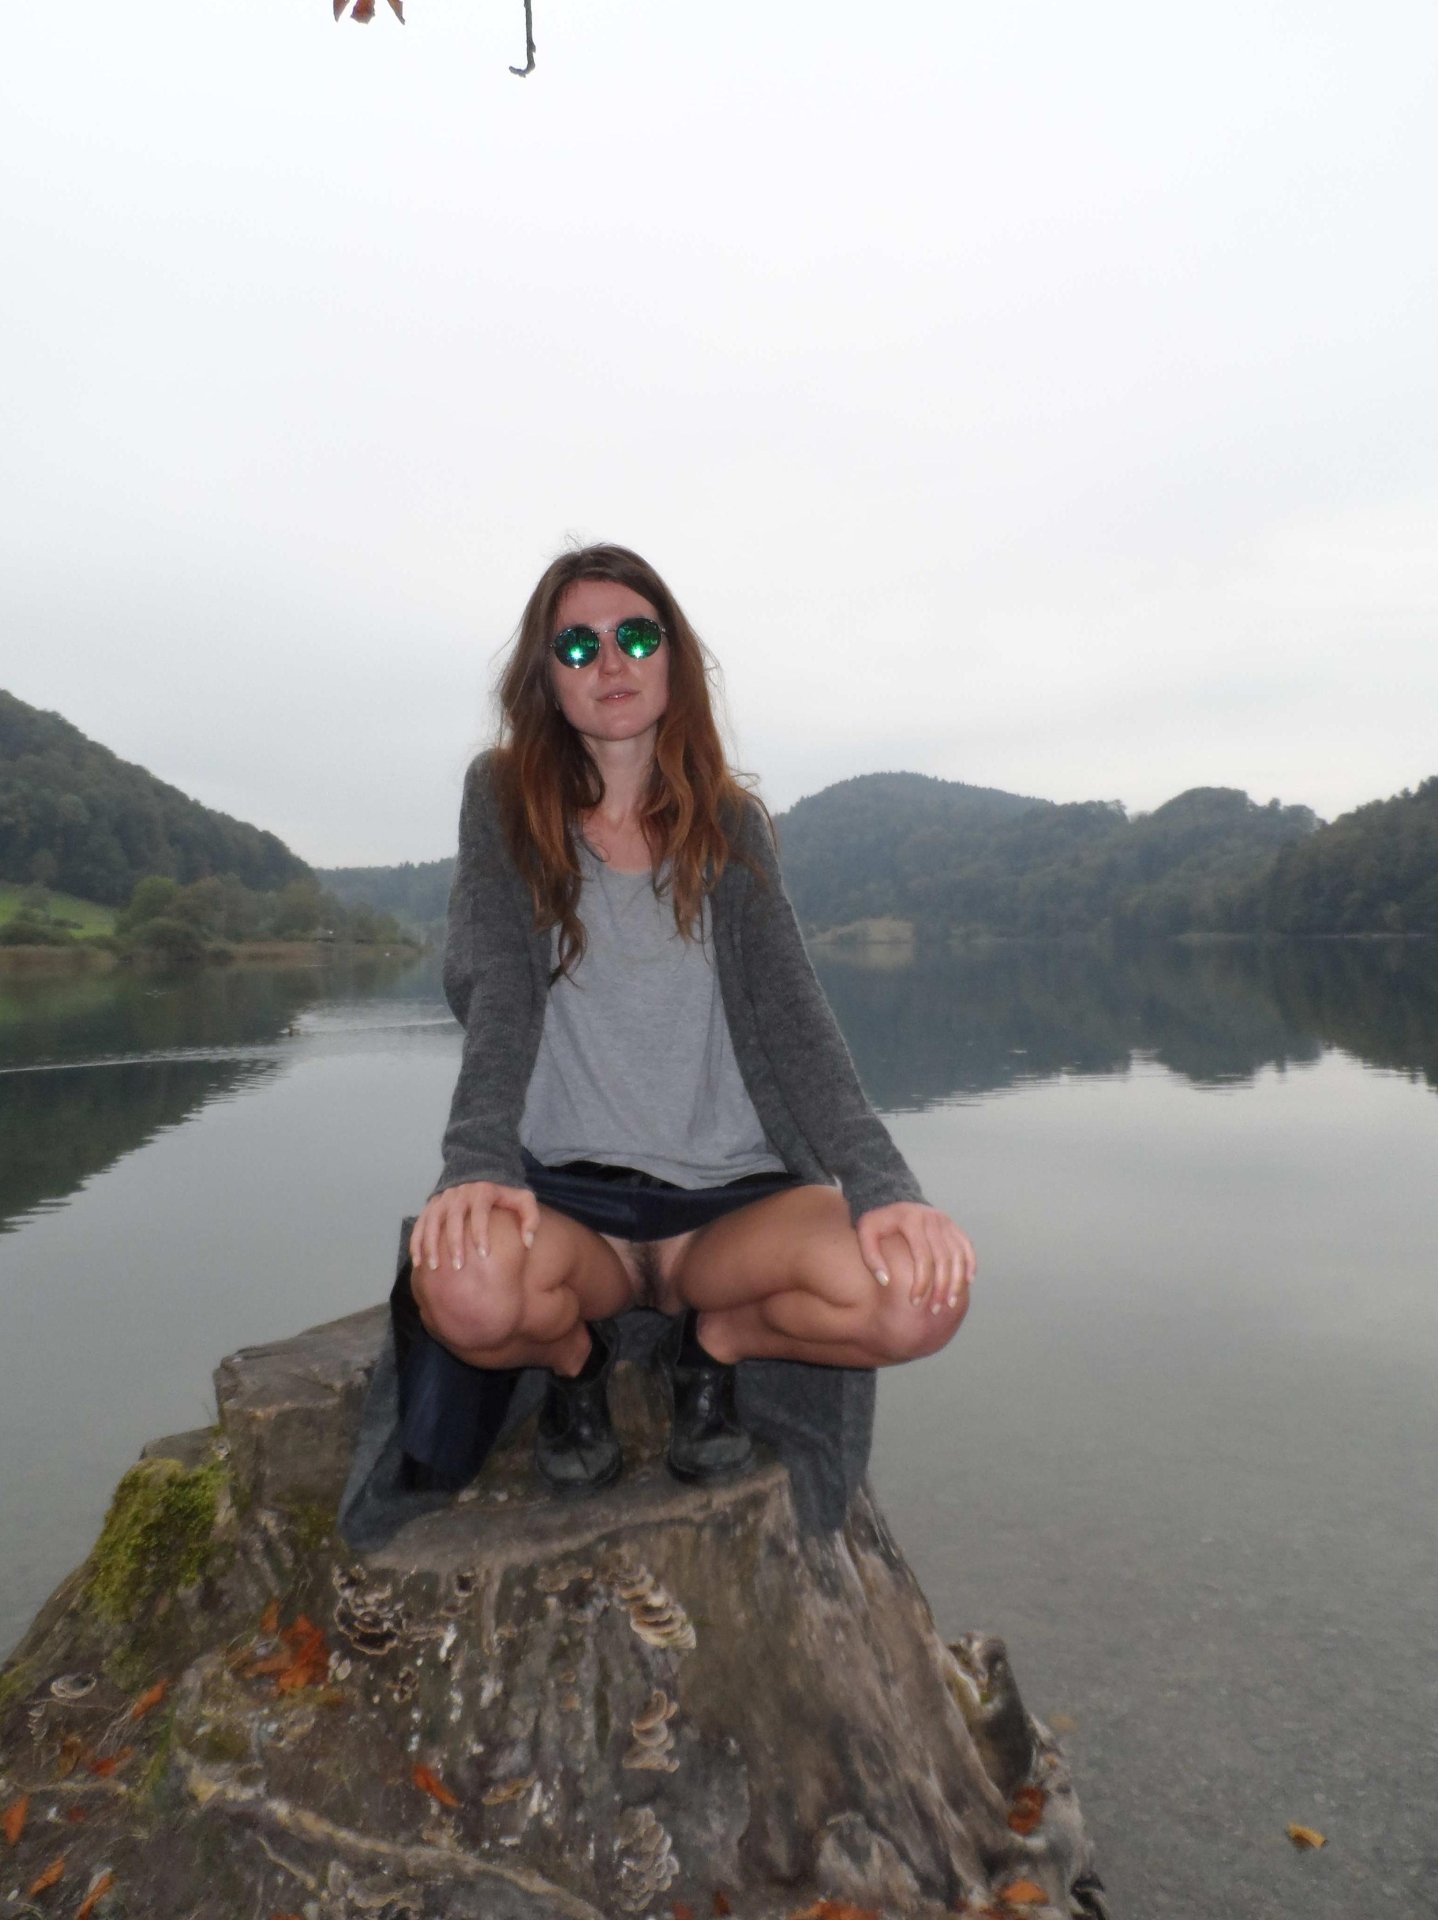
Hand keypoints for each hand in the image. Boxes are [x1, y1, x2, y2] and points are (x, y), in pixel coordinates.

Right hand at [410, 1181, 539, 1273]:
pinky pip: (420, 1224)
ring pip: (432, 1221)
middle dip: (454, 1243)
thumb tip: (528, 1242)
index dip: (481, 1233)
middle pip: (453, 1219)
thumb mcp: (523, 1198)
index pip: (479, 1213)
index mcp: (481, 1191)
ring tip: (434, 1267)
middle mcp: (458, 1193)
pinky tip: (418, 1262)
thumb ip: (530, 1218)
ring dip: (431, 1244)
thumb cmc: (503, 1191)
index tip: (484, 1254)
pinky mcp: (431, 1204)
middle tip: (458, 1267)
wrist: (479, 1167)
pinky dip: (417, 1242)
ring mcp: (442, 1199)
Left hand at [856, 1202, 975, 1312]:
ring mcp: (945, 1221)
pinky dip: (970, 1264)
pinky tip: (968, 1282)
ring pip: (958, 1255)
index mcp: (911, 1220)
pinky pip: (966, 1246)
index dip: (921, 1283)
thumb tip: (885, 1281)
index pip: (922, 1257)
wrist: (892, 1198)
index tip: (914, 1302)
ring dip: (957, 1282)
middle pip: (943, 1259)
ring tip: (951, 1303)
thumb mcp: (865, 1233)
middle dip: (941, 1288)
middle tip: (935, 1309)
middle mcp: (932, 1219)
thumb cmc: (877, 1222)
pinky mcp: (953, 1225)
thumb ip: (871, 1257)